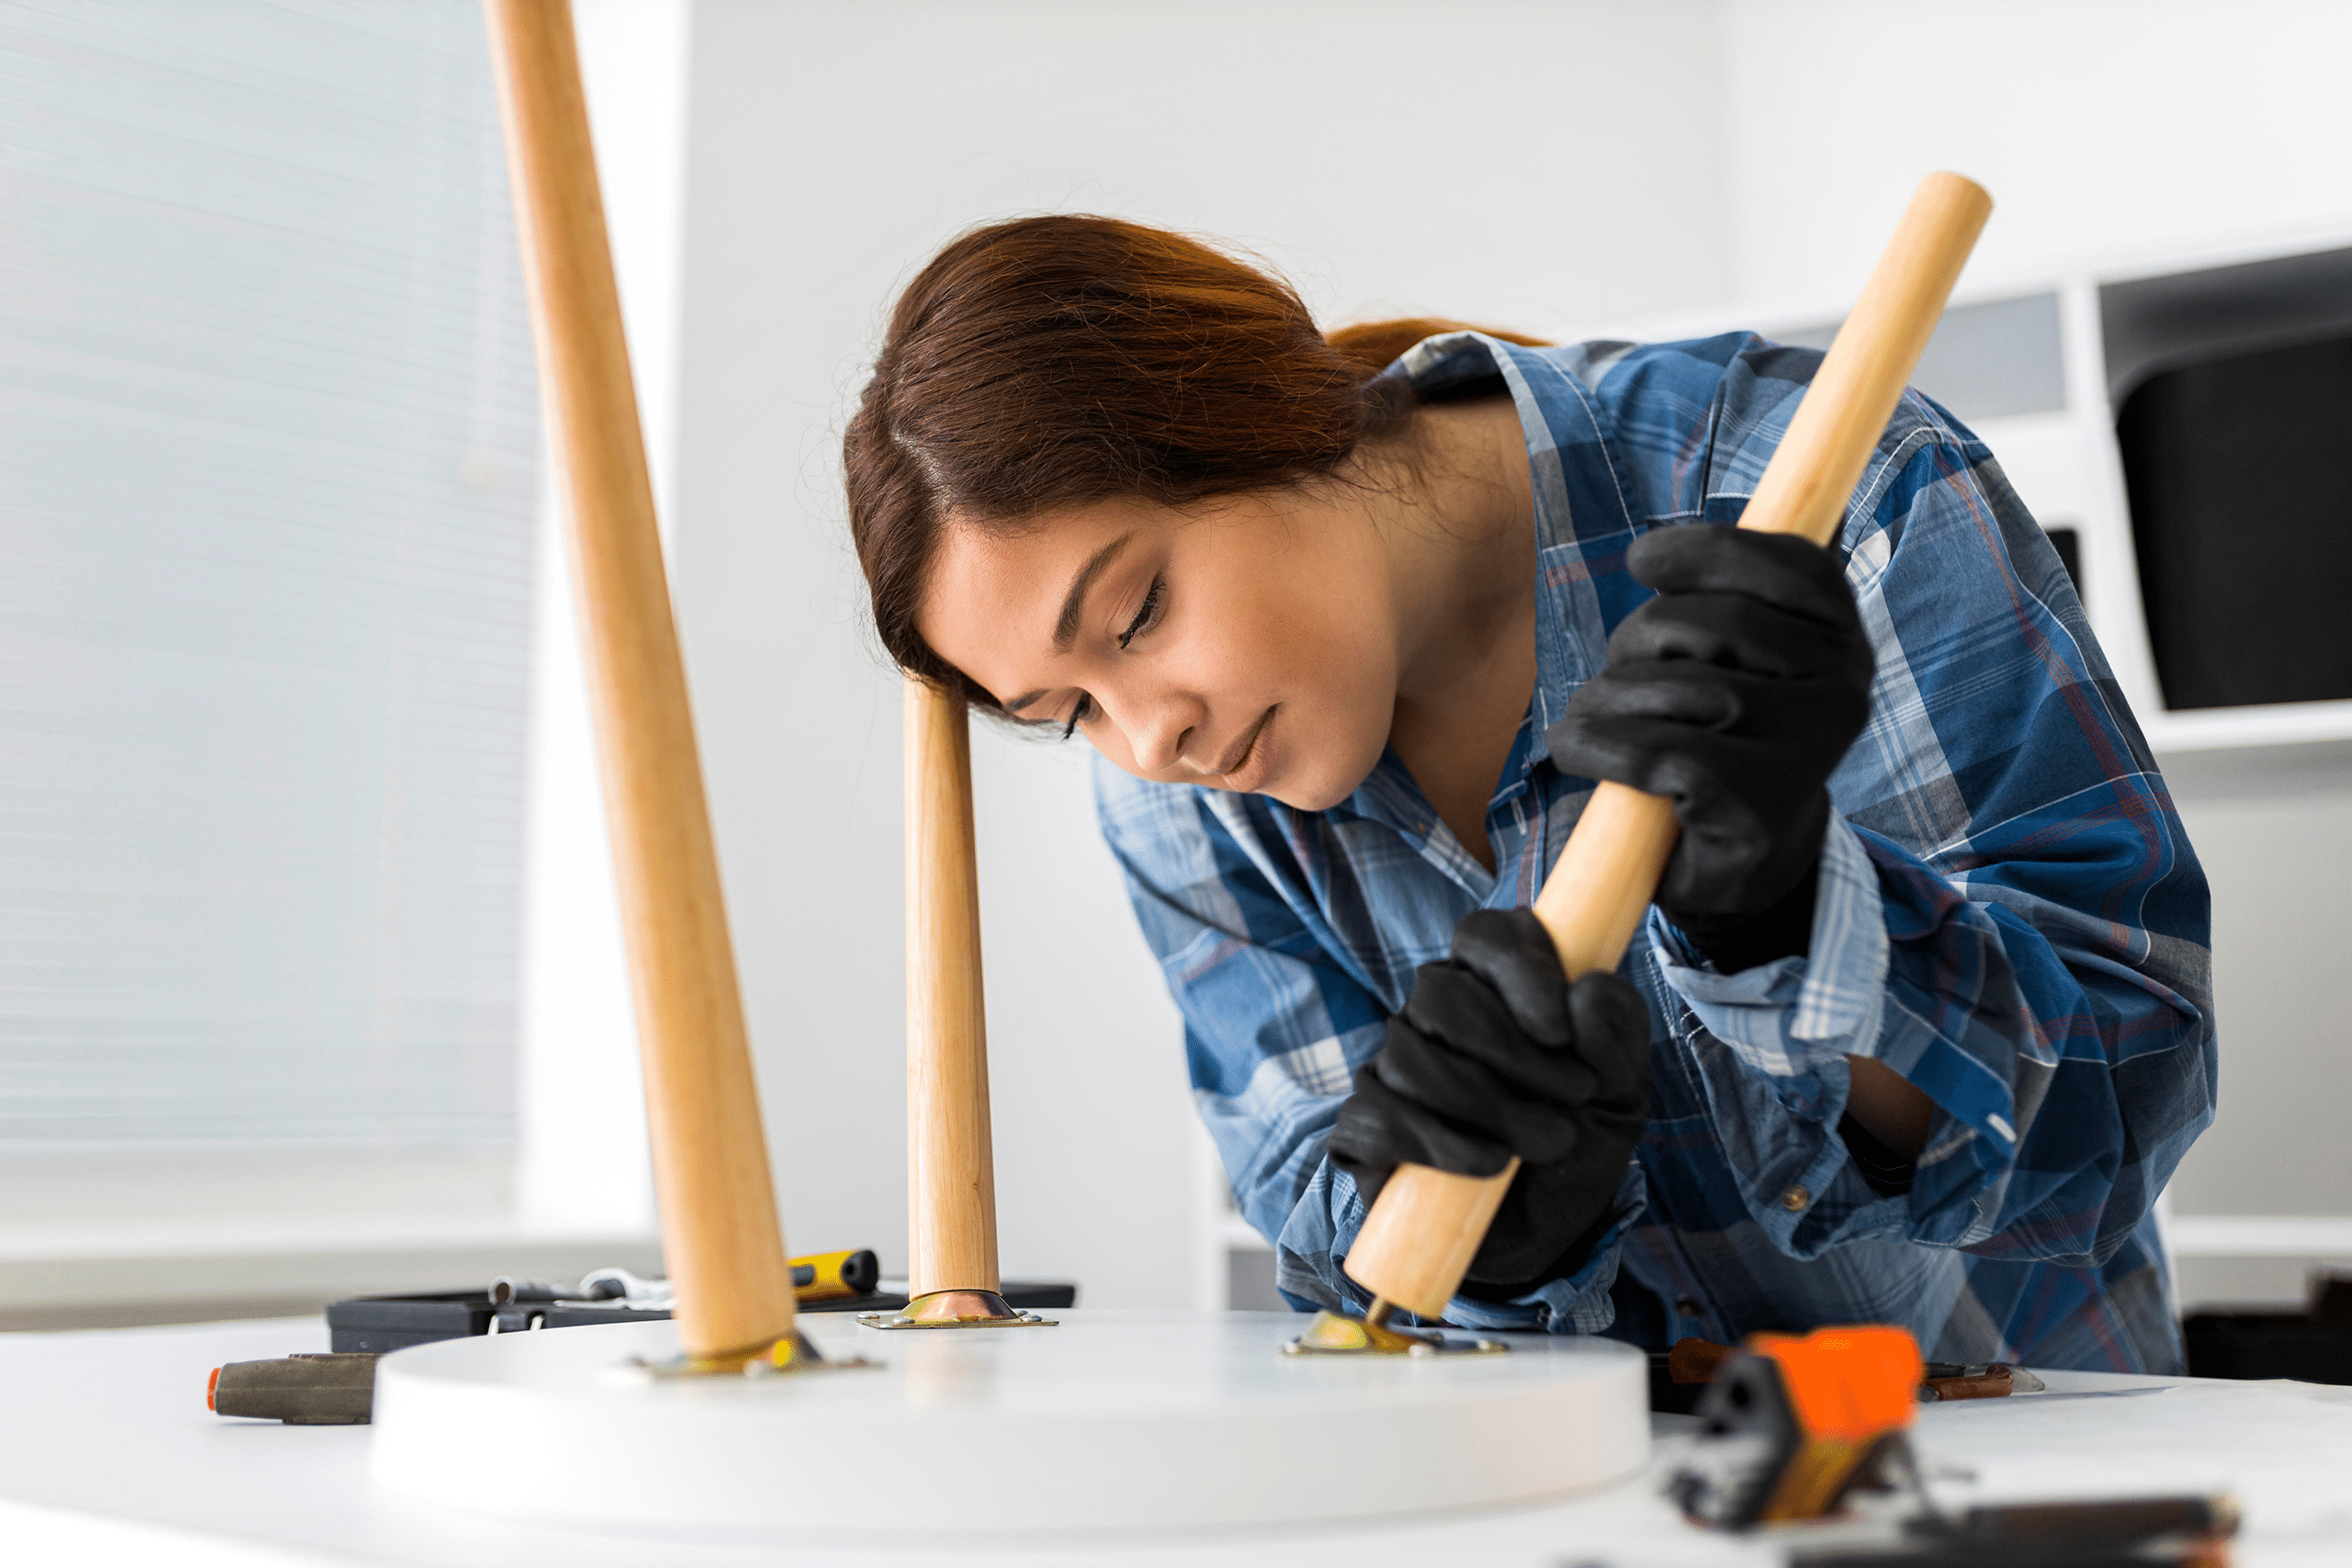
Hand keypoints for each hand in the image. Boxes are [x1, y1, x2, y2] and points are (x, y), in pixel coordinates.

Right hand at [1328, 908, 1650, 1288]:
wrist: (1551, 1224)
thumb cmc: (1582, 1134)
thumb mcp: (1622, 1087)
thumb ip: (1616, 1033)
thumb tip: (1584, 994)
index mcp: (1493, 979)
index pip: (1482, 935)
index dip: (1518, 970)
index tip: (1560, 1031)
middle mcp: (1433, 1011)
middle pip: (1440, 996)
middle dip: (1512, 1053)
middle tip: (1572, 1097)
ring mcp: (1392, 1066)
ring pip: (1410, 1060)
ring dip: (1489, 1107)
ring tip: (1546, 1141)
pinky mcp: (1365, 1127)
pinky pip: (1375, 1118)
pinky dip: (1439, 1145)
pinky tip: (1488, 1165)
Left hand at [1545, 525, 1873, 969]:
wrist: (1736, 870)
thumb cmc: (1718, 745)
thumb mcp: (1728, 660)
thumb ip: (1725, 598)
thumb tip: (1675, 546)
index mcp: (1842, 640)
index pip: (1791, 564)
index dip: (1710, 548)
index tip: (1642, 561)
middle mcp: (1844, 689)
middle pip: (1715, 621)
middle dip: (1640, 638)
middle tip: (1613, 676)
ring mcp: (1809, 749)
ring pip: (1680, 687)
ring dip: (1609, 700)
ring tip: (1595, 724)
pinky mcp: (1762, 804)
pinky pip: (1659, 751)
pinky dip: (1598, 746)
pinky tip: (1577, 749)